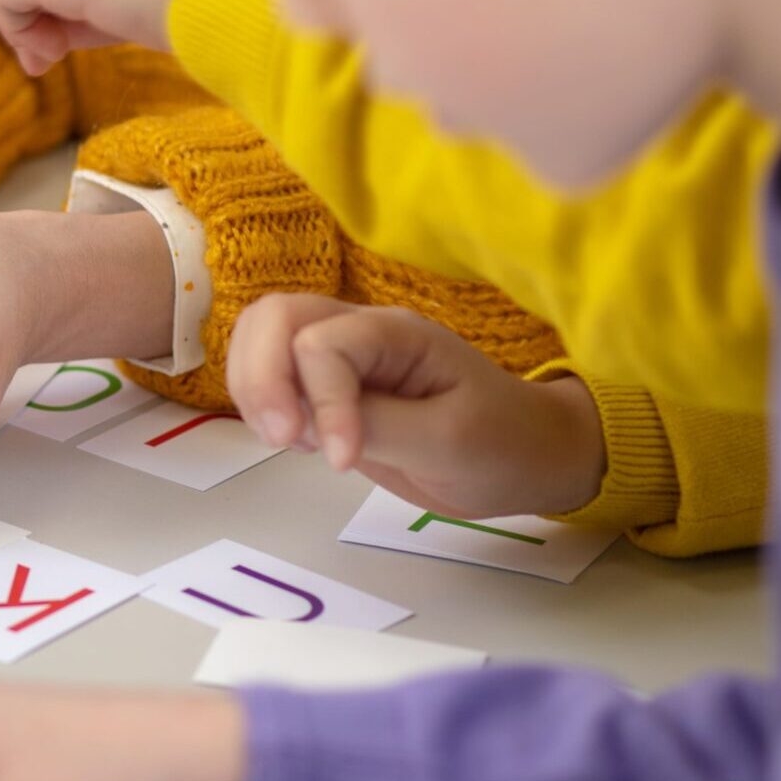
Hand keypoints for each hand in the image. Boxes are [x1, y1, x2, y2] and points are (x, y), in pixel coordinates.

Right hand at [225, 294, 606, 517]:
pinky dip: (261, 404)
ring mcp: (341, 356)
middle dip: (260, 378)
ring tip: (286, 441)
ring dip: (253, 389)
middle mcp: (360, 332)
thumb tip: (310, 426)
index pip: (322, 346)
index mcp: (396, 333)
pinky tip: (293, 440)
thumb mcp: (446, 442)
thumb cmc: (501, 444)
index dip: (319, 402)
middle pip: (273, 318)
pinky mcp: (328, 386)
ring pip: (259, 339)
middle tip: (282, 441)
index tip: (342, 462)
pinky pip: (270, 374)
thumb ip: (374, 425)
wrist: (526, 457)